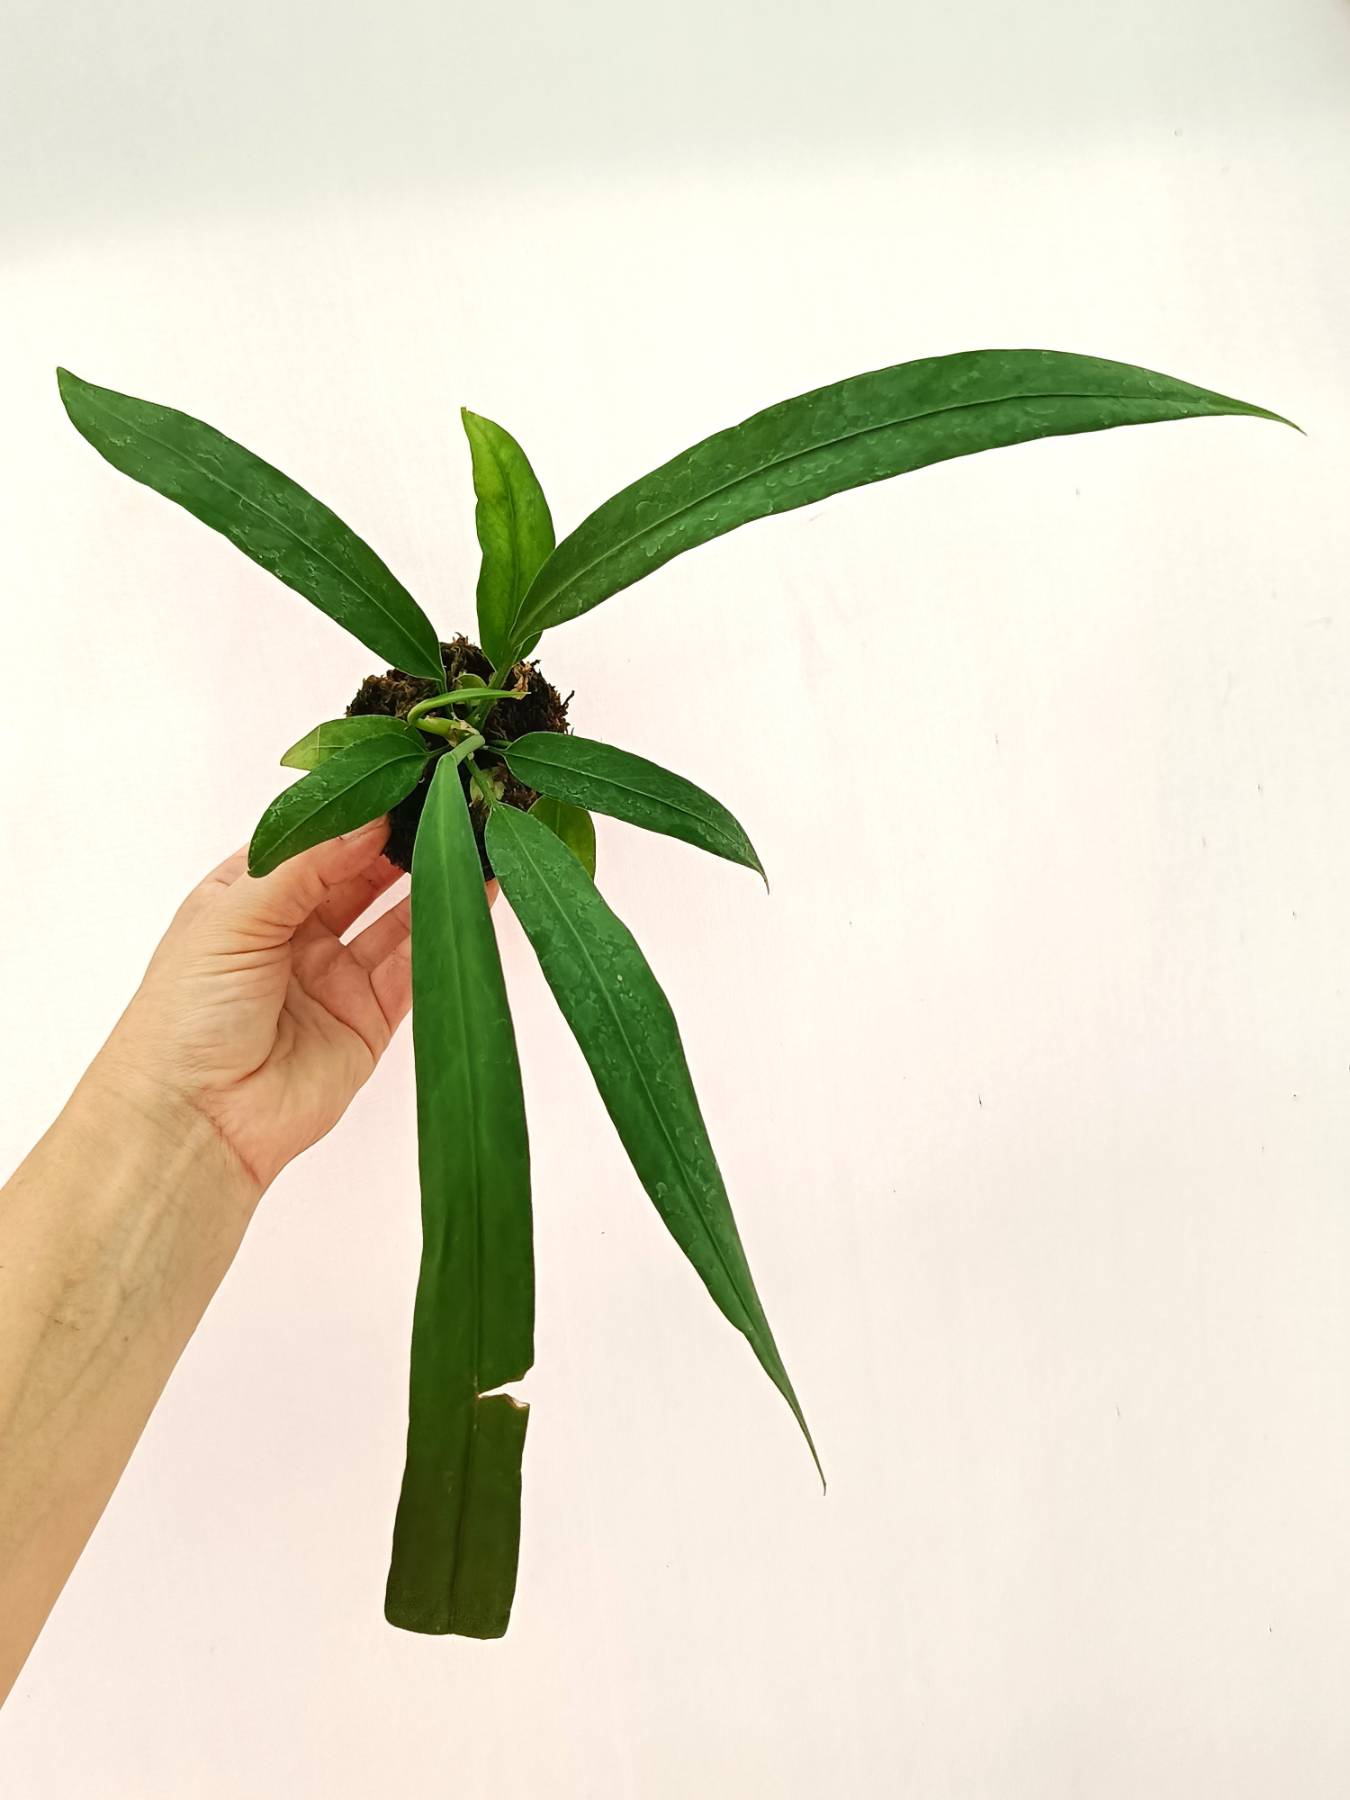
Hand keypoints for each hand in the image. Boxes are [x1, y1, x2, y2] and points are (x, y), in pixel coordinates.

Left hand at [96, 817, 451, 1192]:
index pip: (311, 839)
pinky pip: (416, 966)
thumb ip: (306, 864)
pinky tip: (476, 892)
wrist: (197, 1121)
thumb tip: (369, 819)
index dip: (353, 811)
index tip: (400, 780)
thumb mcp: (234, 916)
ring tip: (472, 838)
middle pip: (359, 872)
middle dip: (400, 840)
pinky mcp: (371, 1018)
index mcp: (247, 896)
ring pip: (395, 915)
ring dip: (431, 880)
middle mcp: (293, 931)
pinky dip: (447, 931)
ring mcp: (334, 975)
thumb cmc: (185, 1016)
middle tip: (446, 803)